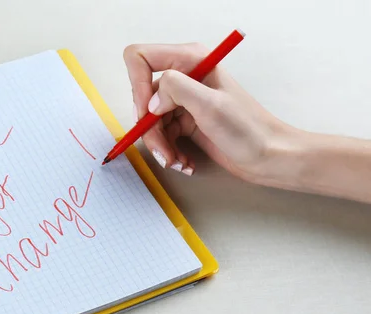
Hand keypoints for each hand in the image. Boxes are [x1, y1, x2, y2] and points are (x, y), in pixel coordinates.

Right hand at [123, 42, 287, 181]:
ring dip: (159, 145)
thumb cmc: (248, 130)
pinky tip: (184, 162)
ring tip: (176, 161)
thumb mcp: (211, 105)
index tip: (145, 114)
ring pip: (151, 121)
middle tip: (163, 151)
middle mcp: (185, 77)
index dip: (136, 86)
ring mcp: (185, 100)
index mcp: (191, 60)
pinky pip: (163, 135)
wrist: (269, 157)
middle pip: (144, 98)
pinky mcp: (187, 121)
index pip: (142, 58)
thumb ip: (176, 89)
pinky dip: (169, 151)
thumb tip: (150, 99)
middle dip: (149, 128)